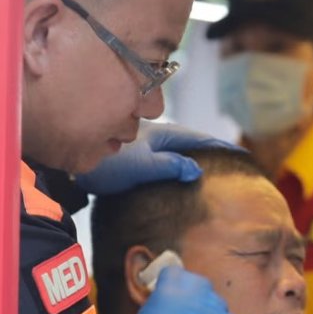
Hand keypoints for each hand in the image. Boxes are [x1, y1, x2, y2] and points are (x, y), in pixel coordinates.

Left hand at [75, 122, 242, 195]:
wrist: (69, 168)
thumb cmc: (105, 165)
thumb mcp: (142, 166)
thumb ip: (170, 165)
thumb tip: (197, 169)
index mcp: (161, 135)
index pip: (201, 139)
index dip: (223, 147)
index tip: (243, 155)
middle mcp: (155, 138)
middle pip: (193, 143)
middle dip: (213, 151)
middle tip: (234, 164)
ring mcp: (146, 148)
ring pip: (180, 152)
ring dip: (198, 159)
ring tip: (215, 171)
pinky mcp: (138, 160)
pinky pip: (169, 161)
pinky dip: (183, 167)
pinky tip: (185, 178)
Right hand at [125, 266, 239, 313]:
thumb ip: (162, 300)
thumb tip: (170, 300)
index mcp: (170, 287)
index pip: (176, 272)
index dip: (174, 284)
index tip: (174, 294)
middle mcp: (194, 292)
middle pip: (200, 283)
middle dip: (195, 295)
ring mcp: (213, 308)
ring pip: (216, 303)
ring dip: (209, 313)